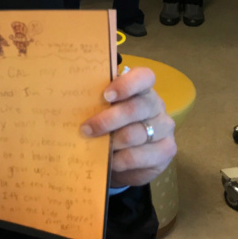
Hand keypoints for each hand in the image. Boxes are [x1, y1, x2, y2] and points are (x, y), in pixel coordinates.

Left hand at [80, 67, 175, 187]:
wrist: (123, 159)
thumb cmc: (109, 126)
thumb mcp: (102, 111)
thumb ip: (95, 104)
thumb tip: (71, 102)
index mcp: (141, 89)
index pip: (144, 77)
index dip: (126, 84)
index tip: (106, 96)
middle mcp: (156, 105)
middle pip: (135, 108)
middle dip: (107, 120)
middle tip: (86, 129)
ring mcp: (164, 127)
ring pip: (136, 134)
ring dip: (111, 142)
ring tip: (94, 147)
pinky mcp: (166, 150)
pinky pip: (140, 156)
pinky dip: (120, 160)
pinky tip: (110, 161)